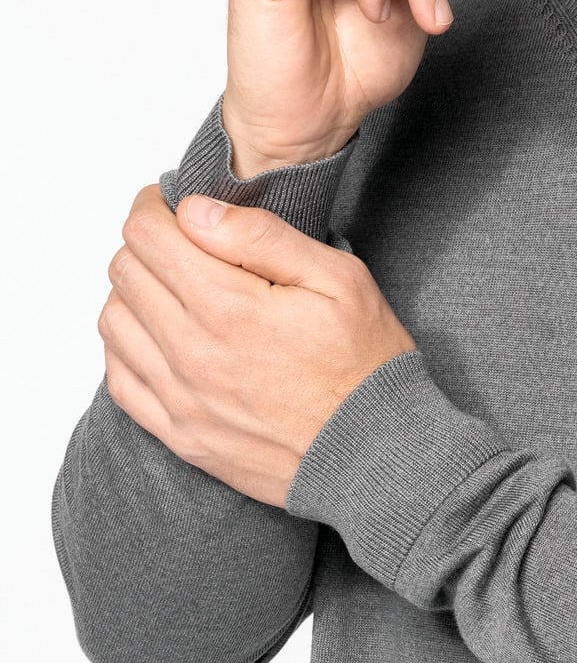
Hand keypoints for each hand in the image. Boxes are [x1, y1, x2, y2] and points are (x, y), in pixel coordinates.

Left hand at [99, 183, 418, 506]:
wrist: (376, 456)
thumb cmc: (366, 368)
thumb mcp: (339, 280)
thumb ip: (262, 237)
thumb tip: (198, 212)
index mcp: (228, 307)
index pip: (147, 235)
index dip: (154, 207)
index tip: (171, 207)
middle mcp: (193, 352)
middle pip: (125, 273)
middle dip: (146, 245)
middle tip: (179, 245)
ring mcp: (182, 398)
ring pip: (114, 322)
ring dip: (133, 295)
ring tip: (171, 292)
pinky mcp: (181, 435)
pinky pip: (121, 381)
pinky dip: (127, 349)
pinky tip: (158, 340)